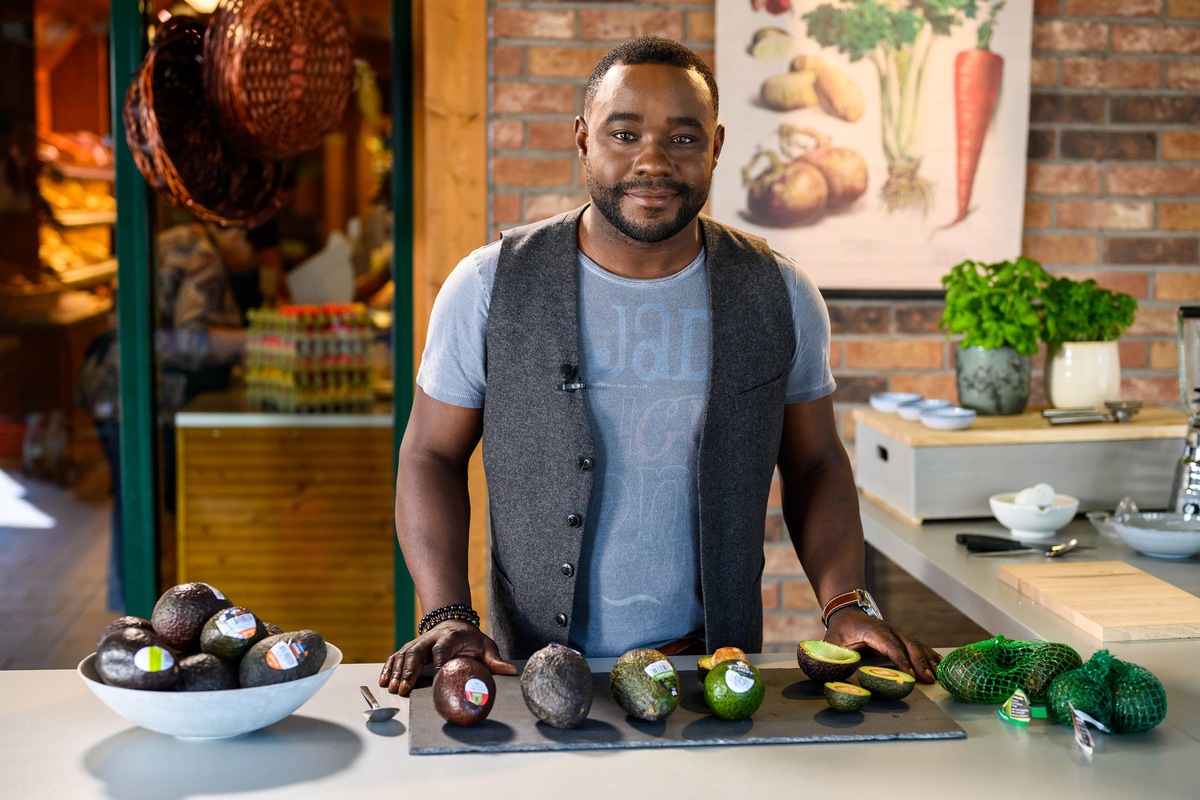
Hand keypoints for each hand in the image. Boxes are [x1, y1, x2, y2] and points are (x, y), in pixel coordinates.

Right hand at [378, 620, 516, 695]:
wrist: (454, 622)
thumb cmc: (471, 640)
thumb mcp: (486, 645)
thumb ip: (495, 660)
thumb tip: (512, 672)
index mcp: (451, 637)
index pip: (442, 648)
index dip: (439, 659)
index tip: (437, 673)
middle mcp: (431, 638)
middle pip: (417, 651)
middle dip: (409, 670)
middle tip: (404, 688)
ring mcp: (419, 642)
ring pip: (404, 654)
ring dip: (396, 671)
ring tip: (392, 688)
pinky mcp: (410, 647)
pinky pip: (396, 656)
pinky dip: (389, 667)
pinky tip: (383, 681)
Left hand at [824, 611, 941, 683]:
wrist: (847, 613)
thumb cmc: (840, 630)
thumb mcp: (832, 642)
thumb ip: (833, 655)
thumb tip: (835, 670)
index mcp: (873, 630)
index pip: (890, 646)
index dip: (901, 660)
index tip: (911, 675)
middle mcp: (889, 629)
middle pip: (908, 645)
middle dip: (919, 662)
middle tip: (929, 679)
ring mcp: (897, 632)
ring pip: (916, 645)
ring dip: (928, 660)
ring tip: (938, 676)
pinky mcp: (901, 637)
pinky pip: (918, 645)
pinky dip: (930, 655)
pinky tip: (940, 665)